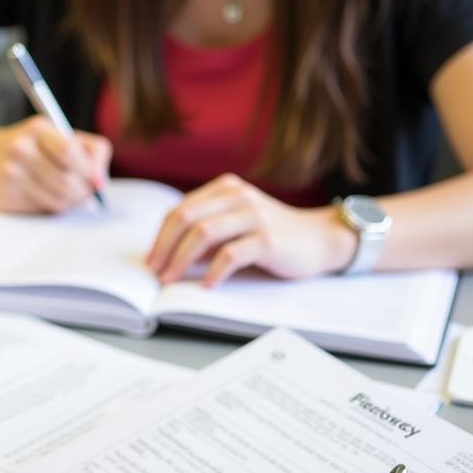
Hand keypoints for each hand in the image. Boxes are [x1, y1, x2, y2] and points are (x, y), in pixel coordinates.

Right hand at [0, 115, 111, 212]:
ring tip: (68, 192)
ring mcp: (12, 174)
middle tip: (87, 191)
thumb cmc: (28, 145)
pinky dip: (53, 206)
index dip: (91, 170)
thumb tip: (100, 182)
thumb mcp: (55, 134)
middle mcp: (21, 149)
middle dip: (85, 191)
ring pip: (60, 200)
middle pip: (69, 182)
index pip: (71, 152)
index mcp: (38, 128)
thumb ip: (87, 150)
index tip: (98, 181)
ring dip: (72, 202)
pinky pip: (45, 209)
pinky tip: (45, 194)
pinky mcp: (7, 197)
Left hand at [145, 174, 354, 285]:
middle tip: (156, 271)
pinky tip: (207, 285)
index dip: (160, 236)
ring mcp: (253, 215)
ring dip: (181, 260)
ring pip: (203, 234)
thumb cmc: (271, 234)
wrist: (320, 239)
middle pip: (185, 218)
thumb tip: (170, 254)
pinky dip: (214, 271)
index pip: (180, 209)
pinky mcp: (268, 238)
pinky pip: (231, 254)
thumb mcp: (236, 223)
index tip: (152, 259)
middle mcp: (237, 196)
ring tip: (172, 280)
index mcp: (225, 188)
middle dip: (164, 247)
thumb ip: (207, 231)